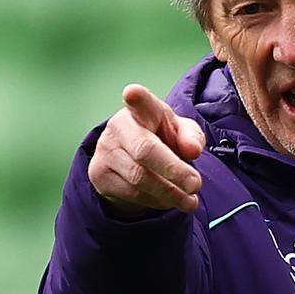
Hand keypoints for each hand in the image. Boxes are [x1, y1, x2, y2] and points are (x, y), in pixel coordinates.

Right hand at [88, 84, 203, 214]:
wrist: (134, 157)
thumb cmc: (162, 136)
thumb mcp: (182, 132)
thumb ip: (191, 137)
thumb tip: (193, 150)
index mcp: (143, 109)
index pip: (140, 101)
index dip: (137, 97)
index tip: (132, 93)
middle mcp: (119, 126)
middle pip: (145, 150)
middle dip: (173, 170)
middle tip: (195, 184)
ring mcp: (105, 150)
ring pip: (139, 177)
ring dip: (169, 193)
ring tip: (190, 200)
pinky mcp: (98, 174)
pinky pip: (131, 193)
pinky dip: (155, 201)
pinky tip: (170, 200)